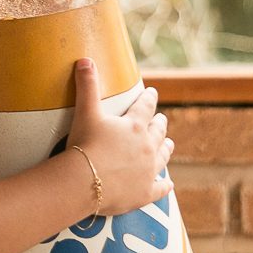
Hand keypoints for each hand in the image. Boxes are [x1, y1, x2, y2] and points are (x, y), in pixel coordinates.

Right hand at [66, 58, 173, 215]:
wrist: (83, 183)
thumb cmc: (84, 146)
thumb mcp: (85, 112)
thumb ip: (87, 85)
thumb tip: (85, 60)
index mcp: (135, 126)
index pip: (146, 106)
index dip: (149, 98)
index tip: (153, 93)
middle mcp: (147, 147)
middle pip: (158, 132)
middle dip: (160, 124)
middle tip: (162, 119)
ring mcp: (148, 171)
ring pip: (163, 156)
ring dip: (166, 148)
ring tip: (168, 143)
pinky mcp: (144, 193)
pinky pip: (160, 189)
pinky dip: (165, 186)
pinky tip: (168, 184)